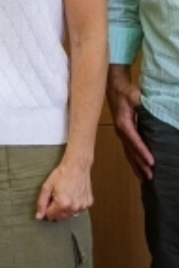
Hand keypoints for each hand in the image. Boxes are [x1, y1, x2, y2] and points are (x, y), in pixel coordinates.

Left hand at [35, 158, 93, 221]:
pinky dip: (74, 205)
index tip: (48, 201)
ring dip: (65, 208)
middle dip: (56, 210)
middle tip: (55, 196)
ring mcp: (82, 207)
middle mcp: (73, 208)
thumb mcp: (47, 186)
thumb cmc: (62, 174)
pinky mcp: (88, 204)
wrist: (76, 167)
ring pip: (70, 214)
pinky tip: (72, 195)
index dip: (47, 209)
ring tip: (64, 194)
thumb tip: (39, 216)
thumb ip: (41, 202)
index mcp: (62, 204)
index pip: (51, 216)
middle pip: (60, 217)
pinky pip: (78, 209)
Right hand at [106, 65, 154, 180]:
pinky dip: (134, 162)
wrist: (114, 88)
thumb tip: (147, 107)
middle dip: (141, 164)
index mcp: (123, 123)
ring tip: (147, 179)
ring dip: (137, 166)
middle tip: (152, 177)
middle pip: (131, 151)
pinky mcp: (123, 135)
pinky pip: (128, 151)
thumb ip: (138, 101)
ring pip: (129, 154)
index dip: (143, 151)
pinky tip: (139, 171)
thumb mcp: (133, 95)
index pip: (134, 139)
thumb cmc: (125, 92)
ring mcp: (121, 134)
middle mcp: (121, 131)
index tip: (152, 162)